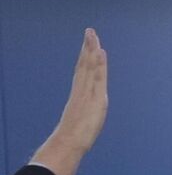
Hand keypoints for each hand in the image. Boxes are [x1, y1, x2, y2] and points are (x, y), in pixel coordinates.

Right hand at [30, 29, 107, 174]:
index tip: (89, 45)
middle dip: (88, 47)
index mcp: (80, 95)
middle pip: (85, 65)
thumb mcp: (81, 122)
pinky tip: (100, 52)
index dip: (86, 58)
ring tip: (94, 35)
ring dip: (92, 50)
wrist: (68, 143)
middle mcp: (83, 90)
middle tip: (90, 31)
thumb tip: (83, 119)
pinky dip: (98, 64)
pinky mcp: (92, 97)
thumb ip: (83, 115)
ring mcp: (87, 92)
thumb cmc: (73, 138)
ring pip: (89, 67)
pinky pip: (96, 76)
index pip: (83, 72)